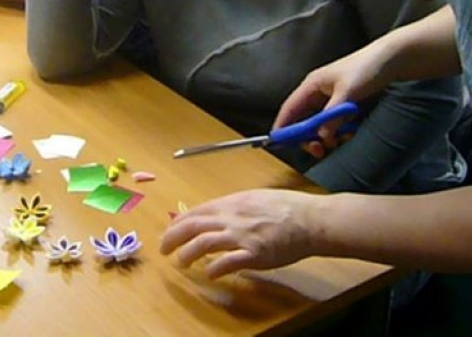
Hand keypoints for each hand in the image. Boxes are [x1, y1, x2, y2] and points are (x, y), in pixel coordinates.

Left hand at [160, 189, 317, 276]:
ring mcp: (241, 236)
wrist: (308, 219)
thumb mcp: (252, 198)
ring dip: (187, 254)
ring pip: (203, 243)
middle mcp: (231, 218)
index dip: (177, 223)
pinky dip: (214, 268)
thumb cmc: (283, 208)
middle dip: (173, 238)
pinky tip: (209, 274)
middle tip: (163, 249)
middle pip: (193, 226)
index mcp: (230, 204)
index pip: (195, 212)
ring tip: (180, 262)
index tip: (168, 232)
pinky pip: (227, 262)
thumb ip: (231, 208)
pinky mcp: (254, 254)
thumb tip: (213, 215)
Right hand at [273, 42, 392, 156]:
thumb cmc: (367, 68)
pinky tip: (350, 133)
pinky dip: (340, 131)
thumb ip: (332, 116)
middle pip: (304, 120)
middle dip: (308, 137)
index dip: (282, 125)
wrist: (393, 59)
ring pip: (321, 124)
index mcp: (312, 85)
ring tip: (340, 140)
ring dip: (327, 136)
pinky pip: (336, 123)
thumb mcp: (347, 93)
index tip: (277, 142)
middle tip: (318, 150)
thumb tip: (321, 136)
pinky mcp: (345, 105)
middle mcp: (319, 93)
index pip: (290, 108)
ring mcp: (332, 99)